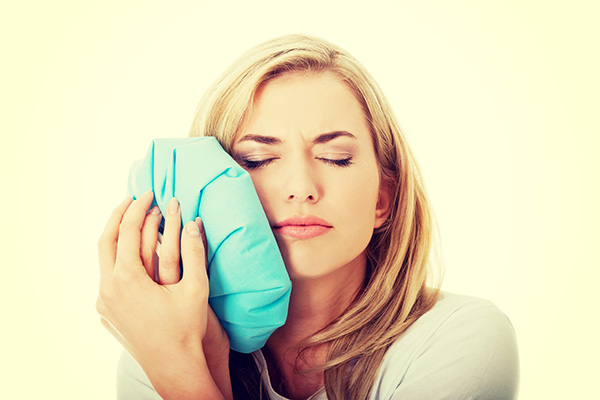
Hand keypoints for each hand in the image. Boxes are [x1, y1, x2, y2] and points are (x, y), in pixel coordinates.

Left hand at [96, 191, 230, 398]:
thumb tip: (195, 222)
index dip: (139, 208)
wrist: (173, 366)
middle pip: (106, 239)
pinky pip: (107, 277)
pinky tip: (131, 257)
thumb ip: (195, 251)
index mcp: (127, 278)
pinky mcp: (106, 313)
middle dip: (120, 215)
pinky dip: (117, 259)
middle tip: (134, 199)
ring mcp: (104, 302)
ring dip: (116, 237)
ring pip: (103, 259)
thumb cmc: (186, 329)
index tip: (150, 194)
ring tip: (131, 223)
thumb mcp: (195, 287)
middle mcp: (108, 288)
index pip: (127, 230)